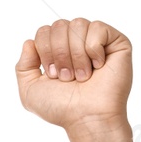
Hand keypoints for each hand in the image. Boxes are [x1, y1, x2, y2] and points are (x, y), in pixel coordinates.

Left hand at [15, 19, 131, 131]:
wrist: (86, 118)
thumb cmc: (61, 108)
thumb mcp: (30, 90)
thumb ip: (23, 66)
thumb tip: (29, 42)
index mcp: (58, 51)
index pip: (44, 31)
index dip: (45, 51)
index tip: (53, 76)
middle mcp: (77, 43)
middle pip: (59, 25)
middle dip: (59, 54)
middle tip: (67, 77)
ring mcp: (97, 41)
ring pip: (78, 24)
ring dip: (75, 55)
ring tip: (83, 76)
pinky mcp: (116, 42)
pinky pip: (98, 28)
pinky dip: (93, 50)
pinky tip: (98, 66)